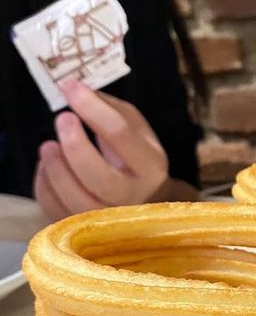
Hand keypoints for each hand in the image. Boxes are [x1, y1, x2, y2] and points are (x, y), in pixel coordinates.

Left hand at [34, 80, 168, 221]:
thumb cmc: (137, 161)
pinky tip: (47, 168)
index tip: (70, 87)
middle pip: (100, 176)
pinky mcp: (85, 229)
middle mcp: (134, 197)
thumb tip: (76, 89)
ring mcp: (109, 219)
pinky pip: (56, 210)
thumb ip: (111, 110)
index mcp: (150, 166)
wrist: (147, 203)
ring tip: (48, 146)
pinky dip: (45, 186)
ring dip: (55, 168)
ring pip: (76, 199)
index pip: (120, 134)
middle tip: (62, 119)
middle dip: (74, 145)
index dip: (91, 107)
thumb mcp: (137, 131)